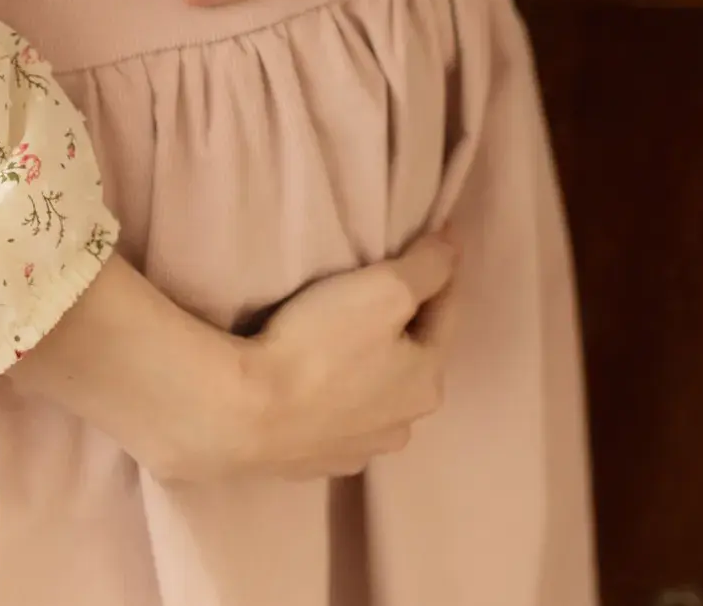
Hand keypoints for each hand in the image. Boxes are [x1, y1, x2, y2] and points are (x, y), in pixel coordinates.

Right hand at [214, 231, 457, 482]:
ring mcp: (360, 450)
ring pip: (377, 395)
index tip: (433, 240)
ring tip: (343, 339)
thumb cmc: (323, 343)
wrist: (249, 413)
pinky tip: (318, 384)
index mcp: (427, 382)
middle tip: (379, 292)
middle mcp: (404, 424)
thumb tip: (453, 250)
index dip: (439, 273)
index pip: (445, 312)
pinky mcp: (318, 463)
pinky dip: (338, 398)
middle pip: (412, 359)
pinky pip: (340, 420)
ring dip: (370, 368)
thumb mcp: (385, 289)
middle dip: (404, 326)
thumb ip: (428, 267)